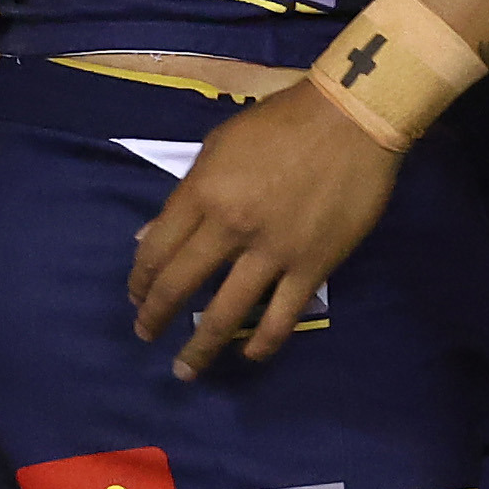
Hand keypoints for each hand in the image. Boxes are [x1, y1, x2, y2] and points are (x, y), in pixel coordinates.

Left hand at [126, 82, 399, 377]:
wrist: (353, 119)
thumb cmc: (283, 120)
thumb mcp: (220, 144)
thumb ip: (186, 192)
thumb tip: (148, 237)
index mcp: (204, 191)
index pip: (157, 248)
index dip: (140, 279)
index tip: (136, 297)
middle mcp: (231, 227)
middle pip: (180, 284)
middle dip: (155, 316)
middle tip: (145, 335)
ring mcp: (272, 252)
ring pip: (226, 313)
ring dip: (200, 346)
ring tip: (186, 368)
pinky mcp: (312, 267)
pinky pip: (281, 317)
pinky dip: (261, 342)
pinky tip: (249, 353)